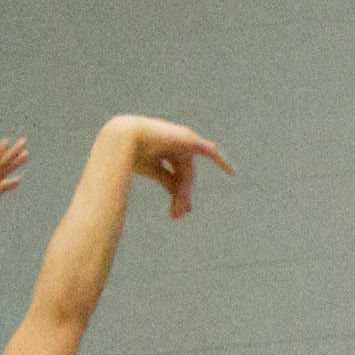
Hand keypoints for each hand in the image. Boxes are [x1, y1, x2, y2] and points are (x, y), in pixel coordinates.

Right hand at [112, 116, 235, 218]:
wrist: (124, 138)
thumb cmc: (130, 153)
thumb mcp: (152, 170)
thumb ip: (167, 179)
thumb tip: (178, 196)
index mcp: (163, 150)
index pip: (176, 175)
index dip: (179, 193)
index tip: (182, 211)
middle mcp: (175, 144)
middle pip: (183, 175)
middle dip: (181, 196)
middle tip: (177, 216)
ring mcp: (182, 140)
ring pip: (187, 172)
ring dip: (184, 192)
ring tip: (181, 210)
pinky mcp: (189, 139)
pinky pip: (210, 151)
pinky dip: (221, 161)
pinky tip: (231, 173)